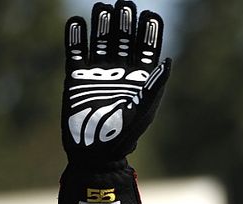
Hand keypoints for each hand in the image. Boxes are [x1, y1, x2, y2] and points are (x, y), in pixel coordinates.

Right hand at [61, 1, 170, 165]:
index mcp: (140, 78)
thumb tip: (168, 60)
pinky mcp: (76, 77)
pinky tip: (76, 22)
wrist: (95, 151)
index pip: (146, 48)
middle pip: (123, 39)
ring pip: (100, 40)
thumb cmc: (124, 134)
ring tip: (103, 7)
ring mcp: (97, 72)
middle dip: (124, 21)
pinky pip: (75, 51)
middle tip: (125, 3)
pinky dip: (75, 37)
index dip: (148, 31)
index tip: (150, 14)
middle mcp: (119, 71)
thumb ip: (155, 84)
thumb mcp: (144, 108)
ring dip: (102, 23)